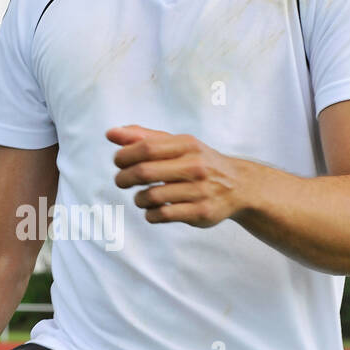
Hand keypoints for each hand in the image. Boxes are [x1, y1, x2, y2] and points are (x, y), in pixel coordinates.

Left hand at [107, 124, 247, 228]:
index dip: (124, 155)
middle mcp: (195, 166)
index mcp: (187, 144)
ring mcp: (199, 190)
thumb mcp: (177, 144)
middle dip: (124, 178)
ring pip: (151, 196)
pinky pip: (162, 215)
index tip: (119, 162)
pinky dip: (150, 214)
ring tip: (141, 197)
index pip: (145, 147)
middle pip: (144, 172)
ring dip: (138, 199)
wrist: (239, 186)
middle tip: (121, 181)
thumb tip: (110, 134)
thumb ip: (144, 137)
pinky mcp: (201, 212)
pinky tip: (152, 210)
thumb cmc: (198, 162)